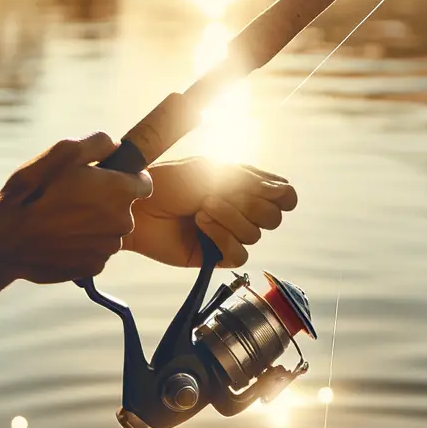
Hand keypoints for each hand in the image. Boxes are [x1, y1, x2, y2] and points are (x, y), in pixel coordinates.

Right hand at [0, 133, 152, 283]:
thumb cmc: (32, 190)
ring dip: (94, 224)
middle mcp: (122, 222)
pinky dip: (83, 245)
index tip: (106, 177)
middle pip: (124, 208)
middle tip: (74, 197)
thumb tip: (116, 145)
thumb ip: (99, 142)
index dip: (127, 178)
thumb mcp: (63, 150)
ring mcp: (107, 248)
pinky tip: (59, 237)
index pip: (144, 183)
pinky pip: (95, 251)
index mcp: (119, 191)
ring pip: (109, 231)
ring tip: (62, 218)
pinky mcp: (92, 267)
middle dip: (107, 201)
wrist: (4, 239)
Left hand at [123, 157, 297, 268]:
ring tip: (201, 208)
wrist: (140, 205)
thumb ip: (251, 181)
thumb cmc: (172, 182)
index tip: (266, 190)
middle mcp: (241, 210)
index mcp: (245, 186)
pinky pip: (239, 254)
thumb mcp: (213, 171)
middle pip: (273, 217)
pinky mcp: (216, 256)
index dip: (282, 196)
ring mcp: (230, 234)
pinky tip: (201, 226)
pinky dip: (222, 238)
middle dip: (249, 205)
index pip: (283, 196)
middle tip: (220, 195)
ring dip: (229, 217)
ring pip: (255, 235)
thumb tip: (286, 193)